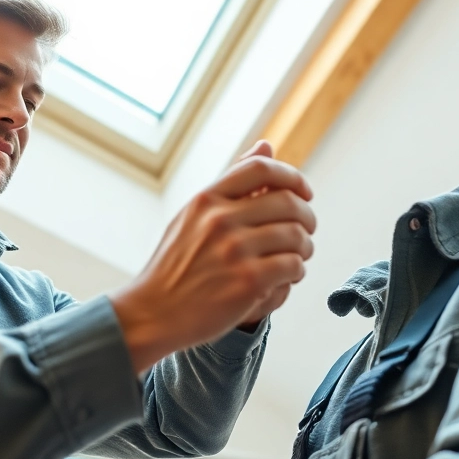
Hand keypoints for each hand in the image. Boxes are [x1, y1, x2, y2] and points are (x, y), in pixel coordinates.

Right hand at [110, 141, 315, 371]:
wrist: (152, 313)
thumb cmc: (174, 267)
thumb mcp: (193, 216)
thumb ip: (232, 183)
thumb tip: (266, 145)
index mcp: (206, 199)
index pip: (262, 169)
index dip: (292, 177)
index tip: (303, 193)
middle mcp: (220, 220)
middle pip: (288, 202)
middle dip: (307, 217)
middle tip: (306, 231)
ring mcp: (235, 251)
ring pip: (296, 236)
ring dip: (305, 248)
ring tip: (297, 256)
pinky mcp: (249, 282)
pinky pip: (293, 266)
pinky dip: (296, 272)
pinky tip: (286, 277)